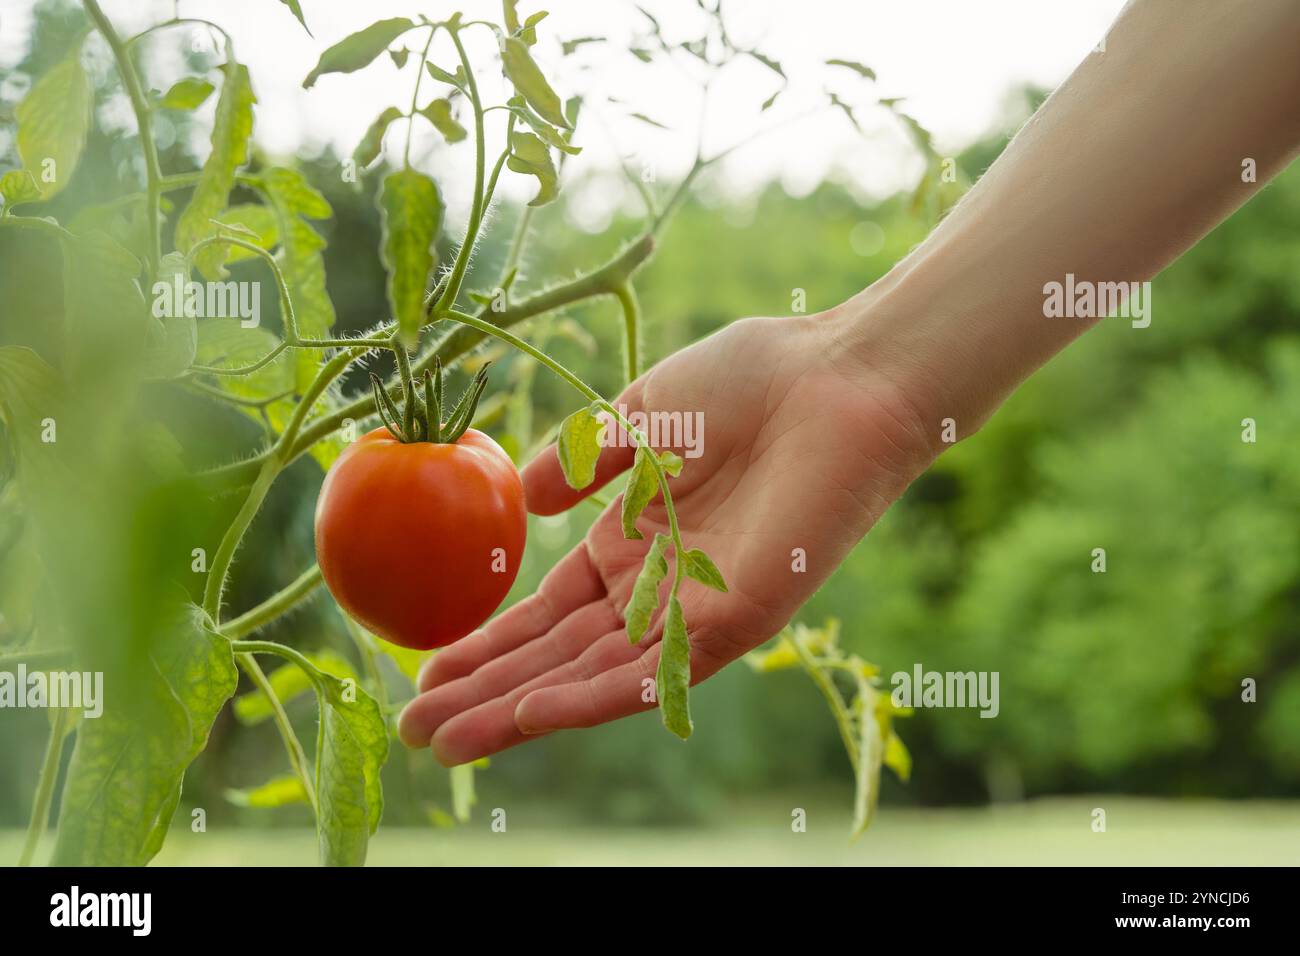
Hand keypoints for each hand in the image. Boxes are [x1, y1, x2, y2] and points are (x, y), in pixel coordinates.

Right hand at [397, 310, 935, 764]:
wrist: (833, 379)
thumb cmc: (745, 384)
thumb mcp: (635, 418)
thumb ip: (578, 463)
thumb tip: (524, 503)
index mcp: (633, 541)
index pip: (549, 612)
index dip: (490, 642)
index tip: (426, 670)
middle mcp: (657, 587)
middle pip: (558, 656)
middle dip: (486, 692)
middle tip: (414, 729)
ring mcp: (692, 610)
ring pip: (592, 676)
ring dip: (518, 711)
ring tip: (444, 742)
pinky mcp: (734, 623)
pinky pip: (651, 673)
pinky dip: (588, 698)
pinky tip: (528, 716)